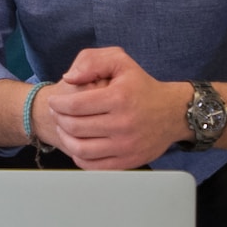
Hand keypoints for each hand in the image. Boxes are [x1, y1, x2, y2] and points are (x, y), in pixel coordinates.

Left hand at [45, 47, 190, 168]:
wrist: (173, 113)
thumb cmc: (141, 86)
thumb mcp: (120, 61)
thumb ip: (91, 61)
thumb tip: (69, 78)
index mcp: (119, 98)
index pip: (74, 105)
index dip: (57, 104)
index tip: (54, 102)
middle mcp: (123, 123)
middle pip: (74, 127)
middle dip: (58, 119)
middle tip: (57, 114)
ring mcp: (125, 145)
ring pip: (81, 149)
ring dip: (65, 139)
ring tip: (64, 129)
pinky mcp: (128, 161)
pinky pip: (94, 166)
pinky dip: (79, 156)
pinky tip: (78, 144)